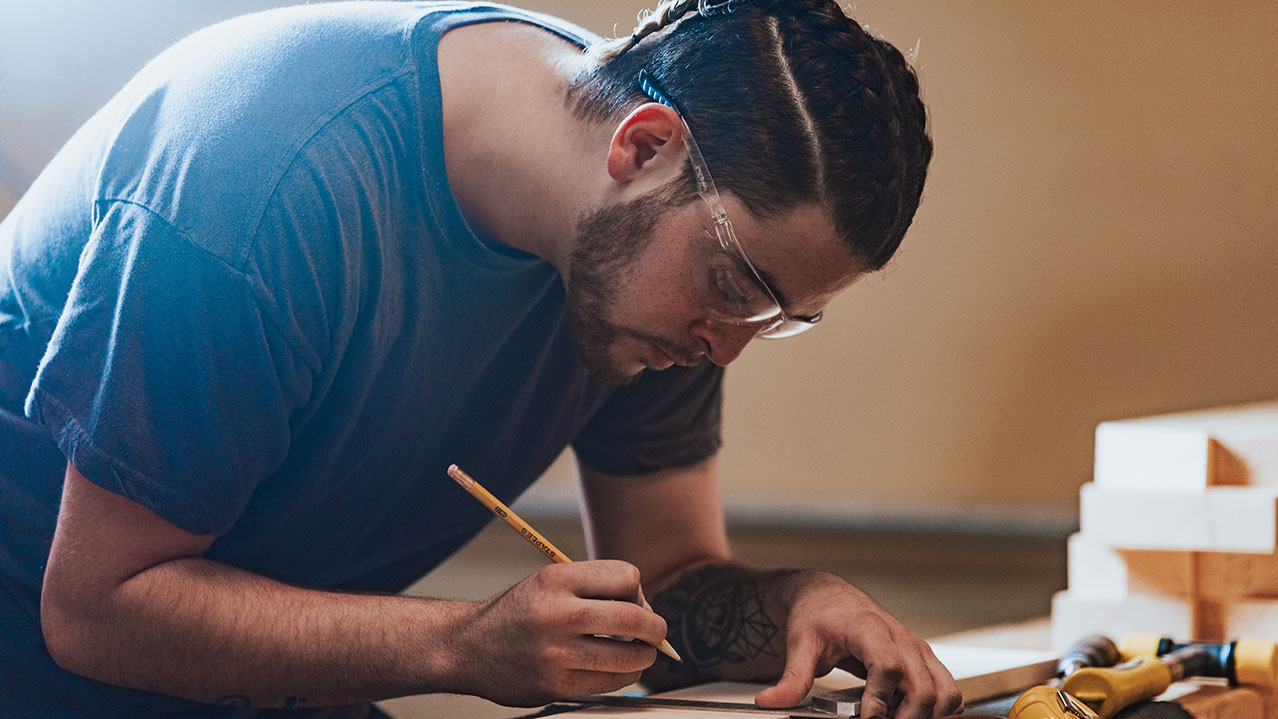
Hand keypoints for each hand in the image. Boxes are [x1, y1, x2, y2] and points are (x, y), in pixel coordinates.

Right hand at [452, 560, 667, 705]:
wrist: (468, 648)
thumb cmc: (518, 613)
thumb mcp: (548, 582)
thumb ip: (594, 588)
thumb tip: (647, 609)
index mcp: (556, 579)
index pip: (626, 576)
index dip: (638, 590)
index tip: (634, 602)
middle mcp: (556, 614)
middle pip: (633, 619)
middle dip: (655, 628)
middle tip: (656, 633)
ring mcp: (555, 652)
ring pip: (627, 656)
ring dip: (644, 656)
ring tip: (640, 652)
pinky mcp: (555, 684)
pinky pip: (610, 682)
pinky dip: (624, 676)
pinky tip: (618, 669)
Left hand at [753, 571, 962, 718]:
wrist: (829, 597)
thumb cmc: (817, 615)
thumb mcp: (800, 645)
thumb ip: (791, 678)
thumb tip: (769, 702)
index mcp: (869, 628)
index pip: (888, 667)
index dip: (880, 699)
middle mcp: (901, 638)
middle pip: (923, 687)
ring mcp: (917, 649)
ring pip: (946, 692)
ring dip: (928, 716)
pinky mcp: (925, 660)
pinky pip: (948, 691)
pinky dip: (938, 711)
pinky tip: (907, 716)